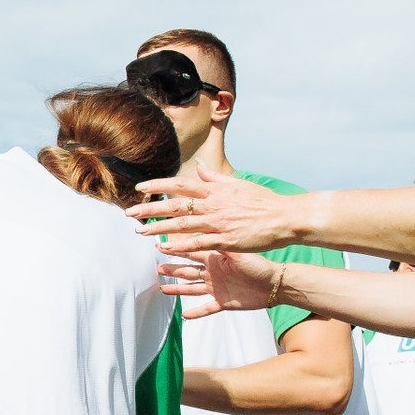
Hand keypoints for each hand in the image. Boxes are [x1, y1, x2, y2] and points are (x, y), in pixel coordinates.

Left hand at [129, 165, 306, 255]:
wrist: (284, 217)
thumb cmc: (263, 201)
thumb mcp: (238, 184)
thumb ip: (214, 177)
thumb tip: (197, 167)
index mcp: (215, 190)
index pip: (181, 184)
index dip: (159, 185)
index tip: (141, 188)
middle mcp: (213, 204)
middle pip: (175, 204)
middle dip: (151, 208)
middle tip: (130, 212)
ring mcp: (219, 222)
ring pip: (182, 224)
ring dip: (159, 228)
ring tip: (140, 231)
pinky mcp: (225, 240)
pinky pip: (198, 243)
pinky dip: (180, 245)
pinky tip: (164, 248)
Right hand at [158, 249, 279, 315]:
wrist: (274, 284)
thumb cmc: (259, 265)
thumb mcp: (238, 253)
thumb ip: (220, 245)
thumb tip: (202, 234)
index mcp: (214, 259)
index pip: (190, 253)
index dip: (175, 250)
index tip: (160, 246)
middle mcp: (213, 273)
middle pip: (187, 271)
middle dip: (172, 269)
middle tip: (157, 268)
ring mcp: (217, 288)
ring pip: (192, 289)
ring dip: (178, 289)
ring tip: (163, 289)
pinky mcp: (223, 302)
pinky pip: (206, 308)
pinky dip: (196, 313)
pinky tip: (184, 315)